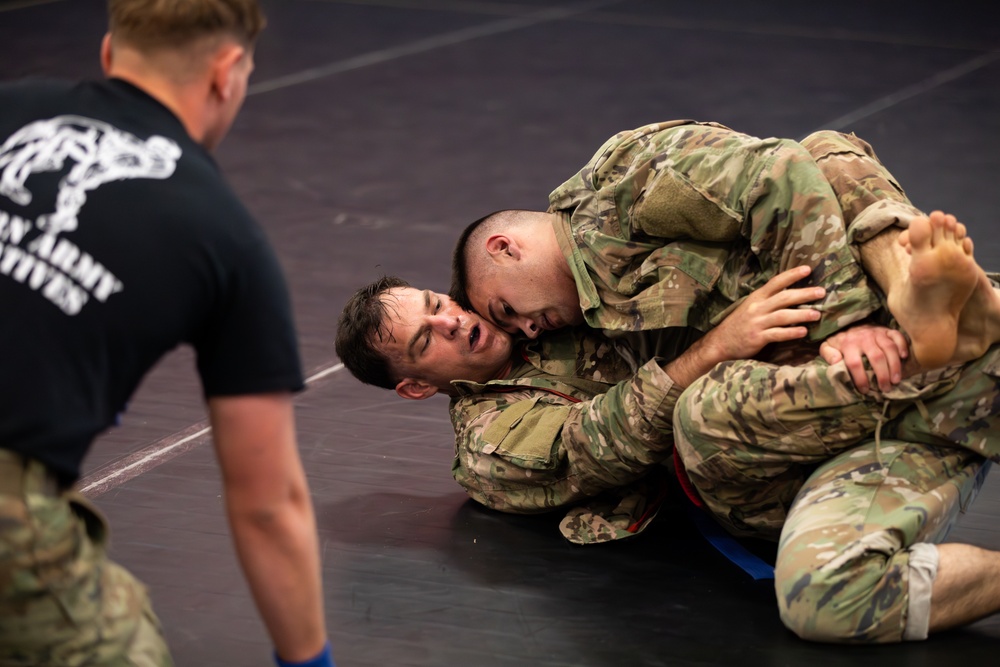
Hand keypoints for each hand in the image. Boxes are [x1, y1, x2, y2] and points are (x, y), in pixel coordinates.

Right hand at [705, 265, 824, 362]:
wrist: (720, 342)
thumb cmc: (739, 324)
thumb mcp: (750, 306)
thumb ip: (768, 300)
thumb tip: (791, 294)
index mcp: (757, 297)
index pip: (776, 282)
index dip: (792, 275)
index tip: (808, 269)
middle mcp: (757, 307)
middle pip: (784, 297)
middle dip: (804, 294)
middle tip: (822, 292)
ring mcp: (758, 323)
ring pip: (783, 316)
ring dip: (802, 314)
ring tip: (818, 314)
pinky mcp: (758, 338)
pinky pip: (778, 334)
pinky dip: (792, 333)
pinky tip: (803, 332)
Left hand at [820, 324, 908, 393]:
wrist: (850, 322)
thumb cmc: (840, 340)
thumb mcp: (828, 346)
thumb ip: (828, 354)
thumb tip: (835, 361)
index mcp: (848, 344)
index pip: (855, 363)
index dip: (861, 379)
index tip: (865, 390)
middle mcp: (864, 338)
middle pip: (876, 358)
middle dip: (882, 376)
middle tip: (885, 389)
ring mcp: (877, 333)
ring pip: (889, 349)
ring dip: (895, 366)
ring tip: (896, 380)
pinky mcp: (887, 330)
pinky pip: (898, 336)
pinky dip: (903, 346)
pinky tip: (904, 357)